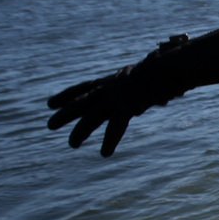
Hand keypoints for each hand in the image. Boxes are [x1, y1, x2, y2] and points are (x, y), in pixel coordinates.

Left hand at [47, 61, 168, 156]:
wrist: (169, 65)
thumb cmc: (166, 68)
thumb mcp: (151, 77)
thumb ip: (150, 89)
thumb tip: (163, 97)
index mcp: (113, 79)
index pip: (84, 87)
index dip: (66, 96)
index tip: (50, 104)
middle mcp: (109, 88)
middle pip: (82, 102)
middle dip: (65, 114)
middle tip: (50, 126)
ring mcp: (116, 97)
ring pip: (93, 116)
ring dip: (81, 131)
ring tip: (72, 145)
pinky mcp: (126, 106)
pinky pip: (115, 127)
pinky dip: (110, 141)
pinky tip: (105, 153)